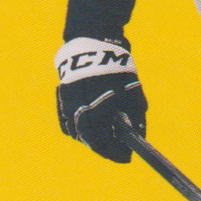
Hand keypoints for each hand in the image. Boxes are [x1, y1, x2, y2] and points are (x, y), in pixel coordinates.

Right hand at [55, 38, 146, 162]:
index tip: (126, 158)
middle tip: (117, 153)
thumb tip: (138, 137)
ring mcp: (68, 102)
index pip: (104, 141)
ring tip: (104, 142)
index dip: (115, 152)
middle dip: (104, 149)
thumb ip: (137, 118)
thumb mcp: (134, 94)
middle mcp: (81, 107)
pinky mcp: (62, 96)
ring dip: (90, 140)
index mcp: (100, 108)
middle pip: (89, 138)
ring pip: (75, 131)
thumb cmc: (119, 69)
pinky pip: (66, 120)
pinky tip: (87, 131)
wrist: (95, 42)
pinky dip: (76, 129)